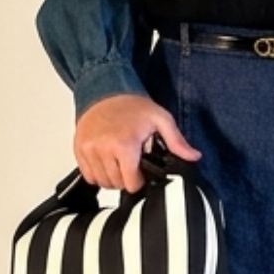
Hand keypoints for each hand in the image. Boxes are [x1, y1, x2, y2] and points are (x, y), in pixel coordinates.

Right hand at [73, 94, 200, 192]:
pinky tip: (107, 160)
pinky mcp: (79, 149)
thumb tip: (194, 156)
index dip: (140, 181)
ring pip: (101, 182)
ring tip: (119, 161)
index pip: (131, 184)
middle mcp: (103, 149)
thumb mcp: (161, 119)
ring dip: (112, 177)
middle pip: (116, 184)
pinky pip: (87, 175)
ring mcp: (88, 150)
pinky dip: (97, 173)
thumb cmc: (132, 105)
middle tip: (132, 163)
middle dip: (126, 178)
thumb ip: (177, 141)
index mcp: (124, 145)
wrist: (105, 90)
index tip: (142, 172)